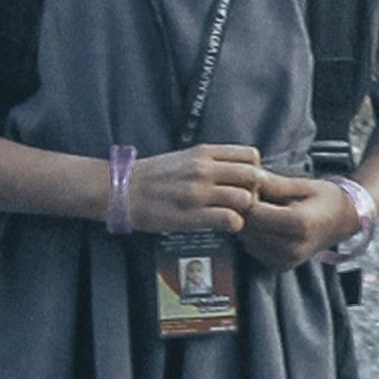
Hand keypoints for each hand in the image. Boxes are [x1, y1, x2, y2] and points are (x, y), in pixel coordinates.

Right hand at [123, 145, 279, 234]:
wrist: (122, 190)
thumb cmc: (154, 176)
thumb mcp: (185, 157)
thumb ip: (212, 160)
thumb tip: (239, 169)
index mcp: (204, 153)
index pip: (251, 155)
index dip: (256, 171)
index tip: (247, 183)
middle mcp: (204, 169)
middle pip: (254, 176)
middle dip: (256, 191)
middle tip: (247, 203)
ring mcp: (198, 193)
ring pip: (245, 199)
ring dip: (246, 211)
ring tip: (235, 216)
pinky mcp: (191, 216)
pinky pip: (230, 220)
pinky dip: (234, 225)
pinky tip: (224, 226)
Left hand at [230, 172, 359, 271]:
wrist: (342, 222)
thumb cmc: (325, 199)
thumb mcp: (303, 185)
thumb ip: (275, 183)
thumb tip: (249, 176)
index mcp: (300, 223)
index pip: (254, 212)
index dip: (246, 197)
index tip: (251, 186)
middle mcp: (293, 247)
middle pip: (249, 228)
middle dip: (245, 211)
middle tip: (254, 196)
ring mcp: (287, 260)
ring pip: (247, 240)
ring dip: (248, 224)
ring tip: (262, 209)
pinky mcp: (281, 266)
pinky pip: (253, 249)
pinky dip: (253, 236)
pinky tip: (266, 224)